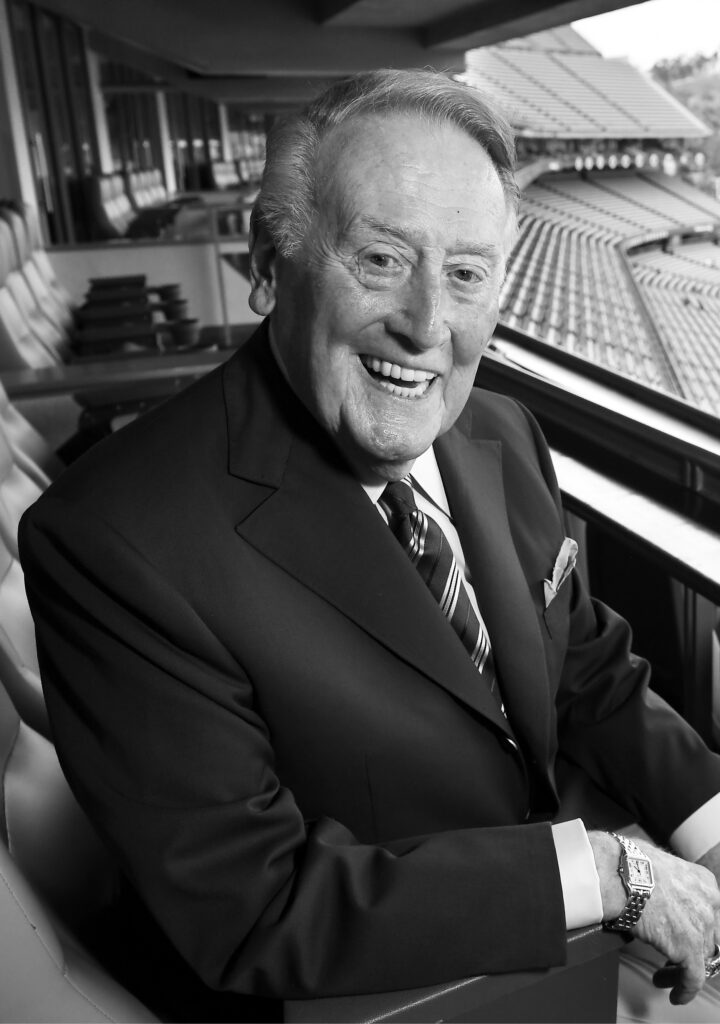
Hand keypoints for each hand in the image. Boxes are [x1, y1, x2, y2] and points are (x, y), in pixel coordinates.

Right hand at [589, 831, 719, 1004]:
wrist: (622, 873)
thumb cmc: (629, 863)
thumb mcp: (658, 862)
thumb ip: (667, 879)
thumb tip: (652, 885)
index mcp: (704, 882)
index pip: (709, 914)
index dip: (696, 927)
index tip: (683, 934)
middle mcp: (710, 905)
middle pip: (709, 937)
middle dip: (692, 950)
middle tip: (675, 956)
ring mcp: (702, 928)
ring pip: (701, 960)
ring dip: (681, 969)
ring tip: (664, 975)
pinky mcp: (689, 950)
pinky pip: (693, 979)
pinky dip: (684, 989)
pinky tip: (674, 994)